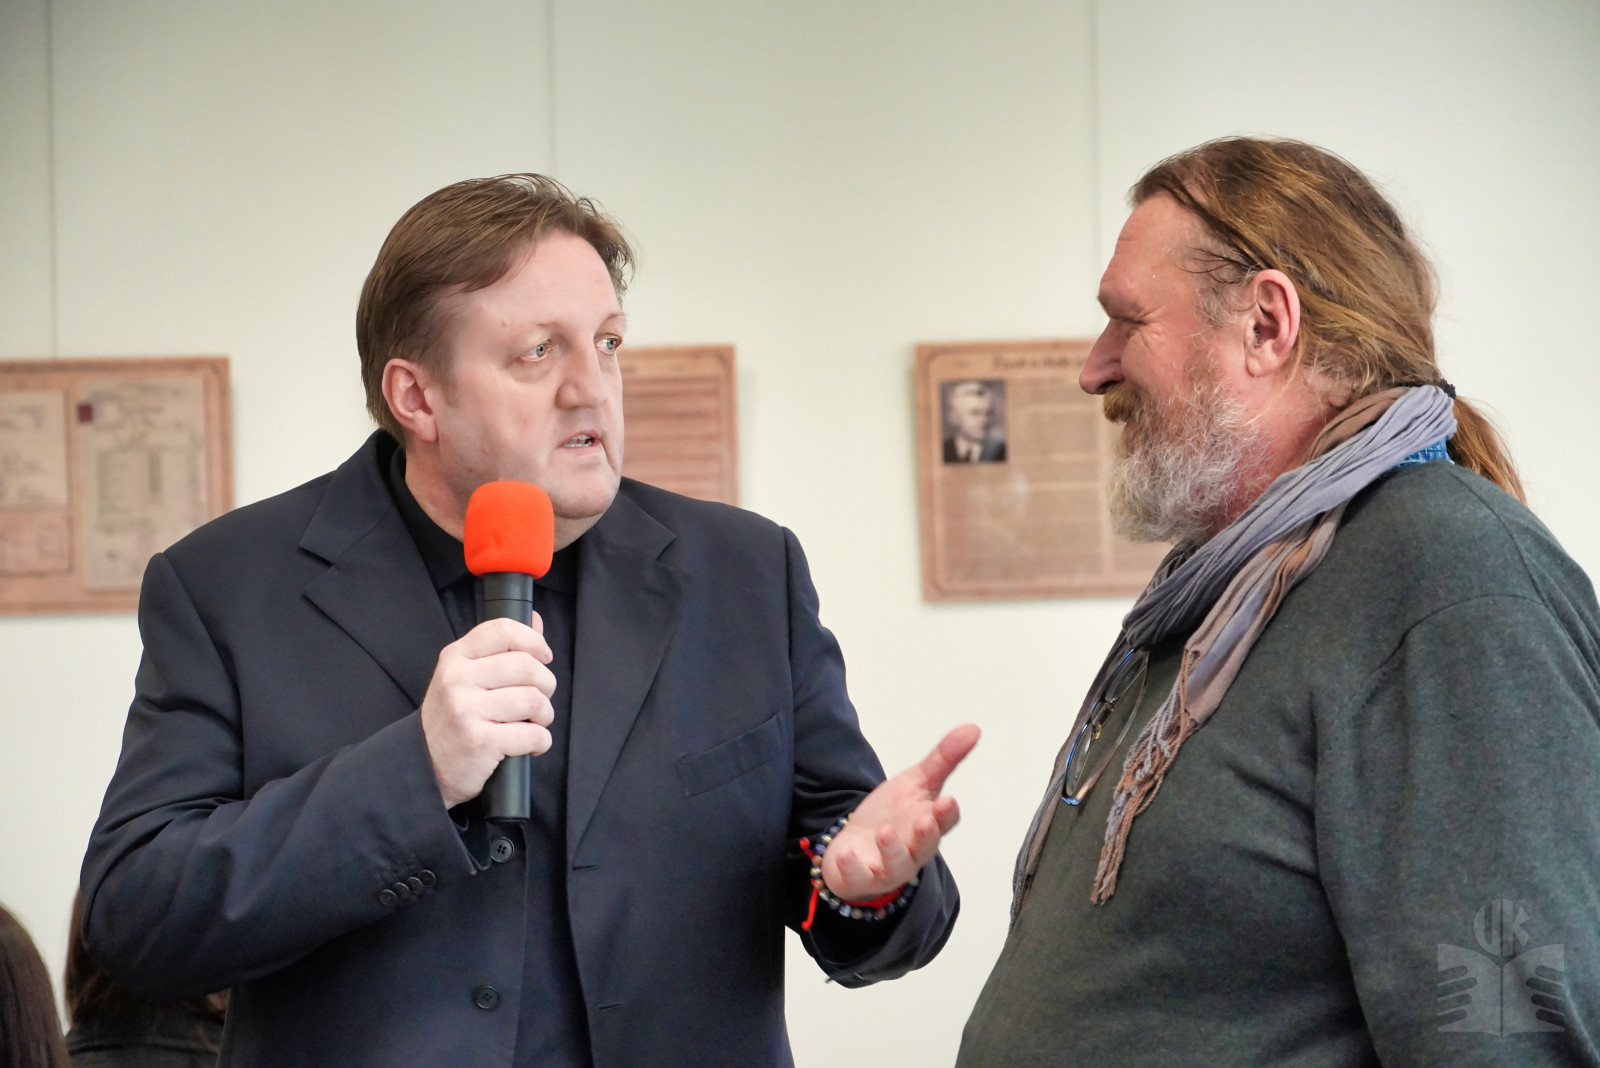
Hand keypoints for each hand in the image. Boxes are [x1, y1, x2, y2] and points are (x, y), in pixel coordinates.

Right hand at [420, 616, 556, 807]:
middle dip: (546, 684)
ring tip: (534, 723)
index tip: (544, 657)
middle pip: (527, 666)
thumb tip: (535, 619)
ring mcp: (466, 710)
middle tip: (539, 699)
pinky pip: (533, 734)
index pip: (503, 630)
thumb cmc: (452, 720)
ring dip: (545, 715)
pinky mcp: (479, 741)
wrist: (424, 766)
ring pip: (533, 700)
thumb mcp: (466, 677)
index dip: (534, 641)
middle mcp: (457, 679)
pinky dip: (541, 741)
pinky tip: (530, 744)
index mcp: (455, 657)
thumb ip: (501, 648)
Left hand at [820, 723, 979, 901]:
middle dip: (926, 835)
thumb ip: (944, 758)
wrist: (857, 845)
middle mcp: (913, 849)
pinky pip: (859, 877)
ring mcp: (888, 866)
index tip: (948, 801)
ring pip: (897, 864)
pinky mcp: (861, 877)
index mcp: (928, 824)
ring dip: (892, 850)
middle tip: (925, 820)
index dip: (946, 814)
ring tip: (885, 833)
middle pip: (925, 846)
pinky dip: (854, 868)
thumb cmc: (892, 816)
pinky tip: (848, 854)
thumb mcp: (915, 782)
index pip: (944, 821)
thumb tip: (973, 728)